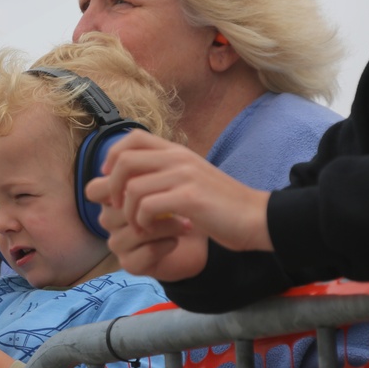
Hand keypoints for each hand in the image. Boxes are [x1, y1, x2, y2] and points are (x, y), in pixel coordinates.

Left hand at [85, 130, 271, 279]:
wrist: (257, 218)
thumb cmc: (220, 205)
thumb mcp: (190, 178)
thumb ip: (164, 172)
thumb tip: (129, 178)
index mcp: (177, 151)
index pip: (132, 138)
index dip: (113, 157)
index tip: (111, 179)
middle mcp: (179, 158)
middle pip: (124, 161)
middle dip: (112, 187)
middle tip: (118, 207)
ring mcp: (185, 176)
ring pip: (133, 188)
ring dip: (128, 212)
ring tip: (138, 226)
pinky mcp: (190, 198)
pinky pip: (148, 207)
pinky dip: (142, 222)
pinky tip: (151, 230)